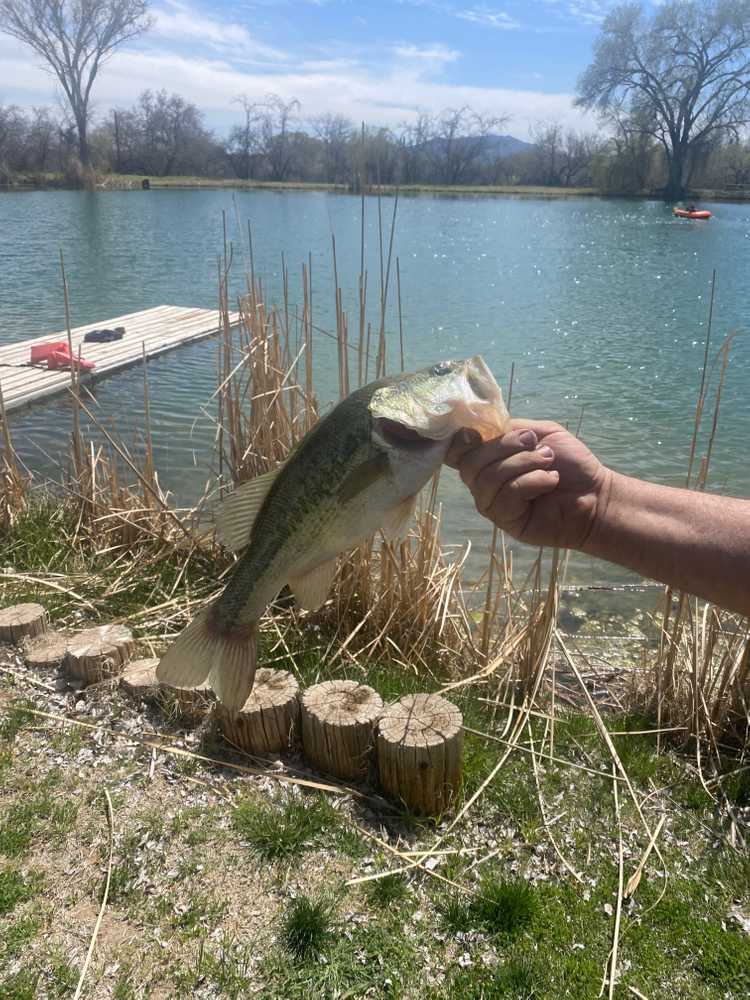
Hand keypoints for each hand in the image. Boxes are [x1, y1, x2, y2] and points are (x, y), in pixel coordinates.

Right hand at [445, 419, 611, 549]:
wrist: (596, 494)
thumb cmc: (570, 464)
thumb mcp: (541, 432)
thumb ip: (511, 427)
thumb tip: (484, 427)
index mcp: (489, 460)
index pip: (455, 453)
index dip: (460, 442)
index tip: (477, 433)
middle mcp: (484, 483)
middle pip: (469, 464)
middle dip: (503, 448)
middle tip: (534, 444)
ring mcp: (493, 504)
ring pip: (488, 479)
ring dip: (523, 464)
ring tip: (549, 463)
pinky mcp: (506, 521)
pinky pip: (506, 496)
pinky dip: (532, 482)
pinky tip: (550, 482)